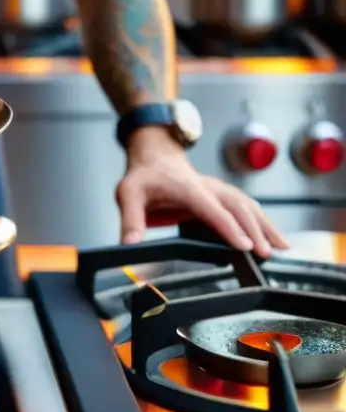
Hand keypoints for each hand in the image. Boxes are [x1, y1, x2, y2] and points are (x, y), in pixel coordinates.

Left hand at [115, 127, 289, 257]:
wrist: (154, 156)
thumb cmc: (143, 176)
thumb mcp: (127, 194)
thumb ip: (129, 220)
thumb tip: (128, 245)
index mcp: (188, 189)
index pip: (212, 210)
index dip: (229, 228)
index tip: (244, 246)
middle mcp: (208, 188)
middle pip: (237, 208)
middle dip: (254, 230)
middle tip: (266, 254)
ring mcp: (218, 191)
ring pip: (248, 206)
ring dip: (266, 226)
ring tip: (282, 248)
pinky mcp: (222, 197)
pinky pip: (246, 209)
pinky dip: (262, 222)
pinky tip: (274, 238)